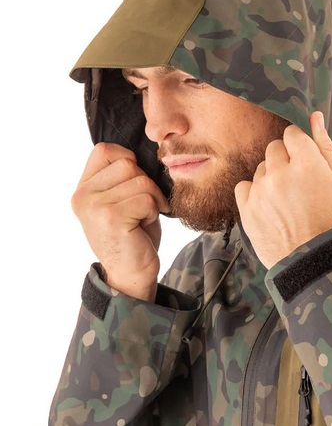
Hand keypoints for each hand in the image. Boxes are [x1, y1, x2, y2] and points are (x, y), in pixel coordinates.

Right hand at [71, 143, 169, 300]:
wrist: (131, 275)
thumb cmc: (133, 235)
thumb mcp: (121, 200)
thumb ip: (122, 176)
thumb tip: (147, 150)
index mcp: (83, 189)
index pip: (105, 150)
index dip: (128, 161)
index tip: (135, 185)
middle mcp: (83, 196)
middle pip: (128, 164)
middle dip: (146, 184)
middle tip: (143, 208)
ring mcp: (94, 207)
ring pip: (141, 181)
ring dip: (152, 199)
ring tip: (143, 217)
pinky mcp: (111, 218)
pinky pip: (146, 199)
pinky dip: (154, 211)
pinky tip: (145, 225)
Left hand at [235, 111, 331, 268]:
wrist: (315, 260)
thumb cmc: (331, 219)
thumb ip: (323, 145)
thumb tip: (314, 115)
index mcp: (307, 163)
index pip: (293, 133)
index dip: (299, 147)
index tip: (304, 163)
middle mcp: (281, 173)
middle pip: (275, 148)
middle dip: (285, 160)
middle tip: (297, 184)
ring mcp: (261, 191)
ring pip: (260, 168)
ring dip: (270, 177)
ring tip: (285, 200)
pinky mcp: (247, 208)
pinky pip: (244, 186)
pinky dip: (254, 193)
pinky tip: (269, 206)